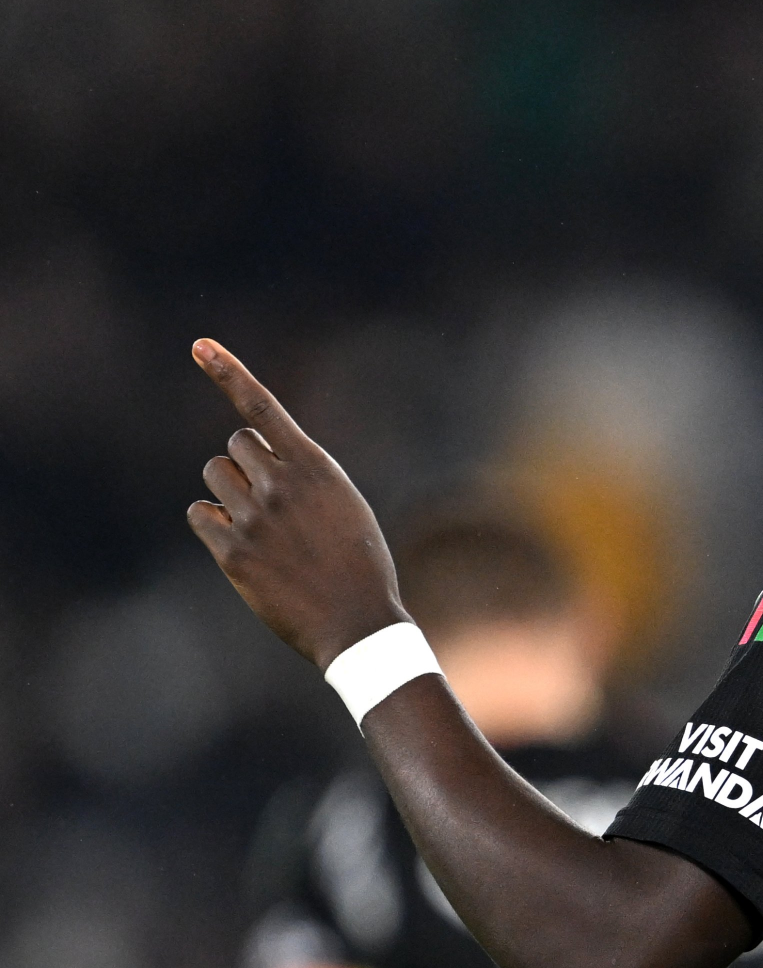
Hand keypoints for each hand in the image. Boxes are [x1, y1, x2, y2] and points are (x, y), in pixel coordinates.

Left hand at [186, 339, 407, 668]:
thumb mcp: (344, 506)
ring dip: (229, 490)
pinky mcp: (233, 552)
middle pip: (234, 445)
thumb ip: (301, 476)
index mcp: (317, 468)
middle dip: (246, 464)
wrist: (358, 623)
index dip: (229, 372)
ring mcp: (254, 518)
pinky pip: (200, 513)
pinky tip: (240, 543)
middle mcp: (281, 485)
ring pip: (214, 476)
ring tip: (259, 523)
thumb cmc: (360, 564)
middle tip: (272, 499)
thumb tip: (249, 458)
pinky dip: (212, 521)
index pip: (263, 408)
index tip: (198, 345)